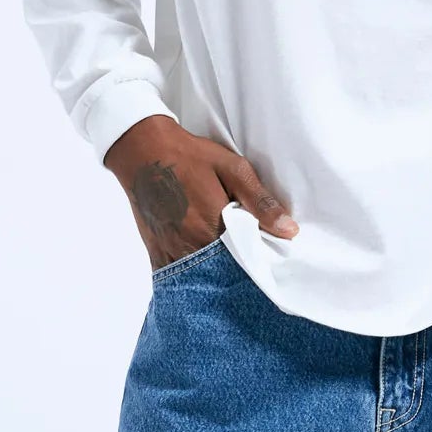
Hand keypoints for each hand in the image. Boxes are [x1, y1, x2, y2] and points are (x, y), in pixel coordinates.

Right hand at [104, 116, 298, 269]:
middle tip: (250, 274)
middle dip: (237, 276)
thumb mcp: (233, 169)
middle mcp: (191, 246)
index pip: (246, 262)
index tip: (268, 267)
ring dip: (213, 280)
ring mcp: (170, 251)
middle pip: (222, 276)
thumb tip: (289, 231)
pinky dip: (188, 281)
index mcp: (214, 229)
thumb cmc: (191, 157)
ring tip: (228, 276)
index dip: (258, 265)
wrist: (142, 151)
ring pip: (198, 281)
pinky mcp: (156, 251)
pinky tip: (200, 279)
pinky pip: (173, 277)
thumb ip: (260, 202)